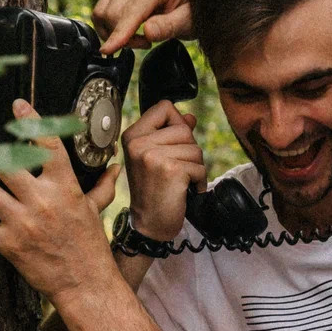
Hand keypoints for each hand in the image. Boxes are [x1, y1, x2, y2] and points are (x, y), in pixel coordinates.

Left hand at [0, 100, 121, 304]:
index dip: (31, 121)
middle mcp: (42, 202)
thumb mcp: (97, 210)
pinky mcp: (9, 244)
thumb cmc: (91, 246)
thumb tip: (114, 167)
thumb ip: (103, 185)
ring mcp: (22, 223)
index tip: (18, 106)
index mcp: (65, 189)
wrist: (86, 283)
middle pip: (7, 164)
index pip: (47, 145)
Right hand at [93, 0, 191, 53]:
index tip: (107, 50)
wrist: (192, 1)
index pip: (130, 12)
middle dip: (125, 36)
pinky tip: (130, 31)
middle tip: (147, 42)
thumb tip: (147, 31)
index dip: (119, 33)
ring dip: (116, 32)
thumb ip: (169, 27)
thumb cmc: (193, 10)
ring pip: (103, 13)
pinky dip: (111, 26)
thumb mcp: (189, 22)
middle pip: (113, 14)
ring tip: (140, 37)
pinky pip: (102, 11)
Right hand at [121, 102, 206, 240]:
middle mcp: (138, 143)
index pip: (164, 106)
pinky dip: (199, 181)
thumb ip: (171, 135)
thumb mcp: (156, 157)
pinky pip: (199, 166)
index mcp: (132, 135)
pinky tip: (186, 190)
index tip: (173, 144)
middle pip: (184, 128)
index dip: (177, 122)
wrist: (149, 224)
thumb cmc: (154, 190)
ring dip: (195, 167)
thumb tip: (190, 117)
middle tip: (176, 170)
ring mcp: (152, 156)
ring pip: (195, 148)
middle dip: (189, 150)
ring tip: (179, 181)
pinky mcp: (170, 170)